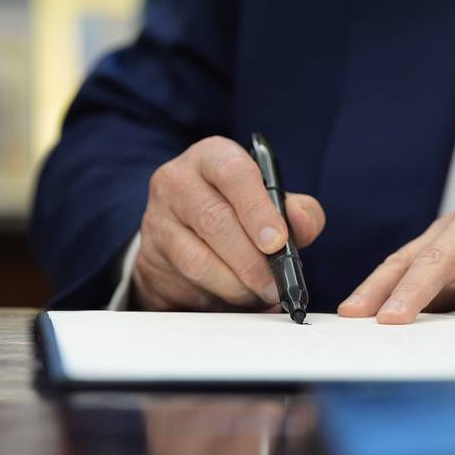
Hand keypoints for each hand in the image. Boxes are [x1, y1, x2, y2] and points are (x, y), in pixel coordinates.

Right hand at [133, 136, 325, 310]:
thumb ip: (297, 212)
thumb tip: (302, 220)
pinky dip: (220, 296)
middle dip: (252, 259)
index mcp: (213, 157)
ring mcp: (158, 218)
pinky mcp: (151, 257)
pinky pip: (188, 282)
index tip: (277, 242)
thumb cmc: (238, 212)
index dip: (258, 210)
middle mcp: (178, 180)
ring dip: (237, 284)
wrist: (186, 233)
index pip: (233, 173)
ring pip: (198, 259)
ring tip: (261, 293)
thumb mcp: (272, 204)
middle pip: (215, 220)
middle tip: (276, 283)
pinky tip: (240, 298)